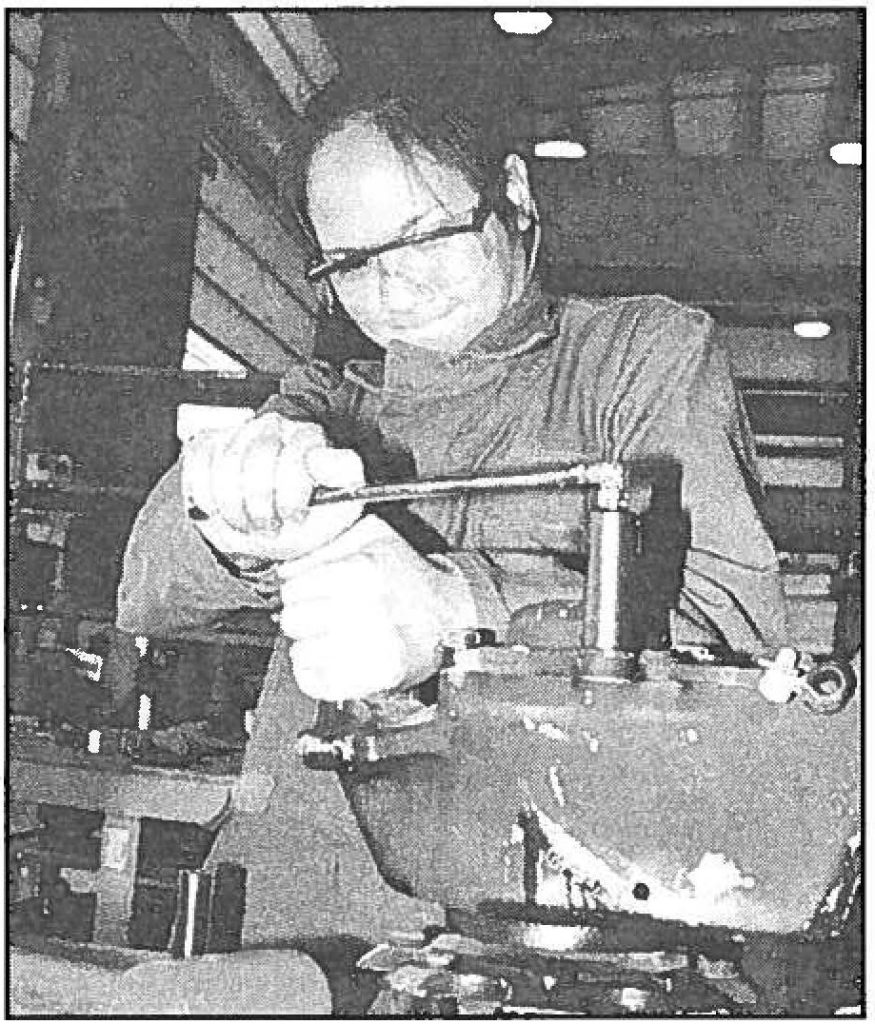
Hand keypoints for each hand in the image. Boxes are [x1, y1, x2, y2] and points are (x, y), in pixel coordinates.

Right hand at [181, 413, 364, 562]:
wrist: (271, 529)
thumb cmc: (307, 517)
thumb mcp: (339, 503)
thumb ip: (343, 476)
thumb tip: (324, 458)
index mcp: (308, 438)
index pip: (294, 458)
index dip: (291, 496)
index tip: (293, 518)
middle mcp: (273, 427)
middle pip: (255, 462)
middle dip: (260, 506)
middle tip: (268, 527)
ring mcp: (238, 433)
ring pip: (223, 469)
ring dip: (233, 509)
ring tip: (248, 522)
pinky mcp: (207, 445)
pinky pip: (196, 468)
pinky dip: (206, 498)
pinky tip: (222, 510)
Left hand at [277, 516, 476, 700]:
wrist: (448, 616)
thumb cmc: (409, 576)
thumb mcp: (373, 535)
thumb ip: (325, 541)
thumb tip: (286, 566)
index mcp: (362, 571)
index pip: (292, 587)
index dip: (301, 588)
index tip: (314, 590)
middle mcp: (365, 610)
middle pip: (293, 620)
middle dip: (305, 616)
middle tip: (325, 614)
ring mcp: (369, 649)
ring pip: (300, 653)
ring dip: (312, 646)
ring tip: (335, 637)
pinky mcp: (372, 680)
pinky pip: (315, 682)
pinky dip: (317, 673)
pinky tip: (335, 658)